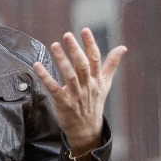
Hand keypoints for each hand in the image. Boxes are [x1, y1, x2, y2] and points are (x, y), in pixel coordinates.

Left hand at [33, 28, 126, 154]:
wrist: (87, 130)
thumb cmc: (95, 102)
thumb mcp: (106, 83)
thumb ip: (112, 64)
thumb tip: (123, 48)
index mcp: (97, 80)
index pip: (95, 59)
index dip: (90, 44)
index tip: (85, 30)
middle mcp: (87, 86)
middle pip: (83, 66)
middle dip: (76, 50)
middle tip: (67, 35)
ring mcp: (75, 95)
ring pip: (70, 76)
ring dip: (62, 60)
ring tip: (54, 45)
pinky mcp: (63, 103)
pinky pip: (54, 88)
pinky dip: (45, 77)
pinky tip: (37, 66)